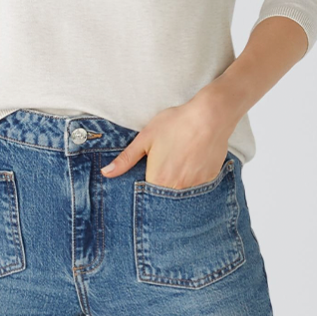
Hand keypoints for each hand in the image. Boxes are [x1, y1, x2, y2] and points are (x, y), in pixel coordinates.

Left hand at [100, 88, 232, 188]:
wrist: (210, 117)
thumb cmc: (176, 124)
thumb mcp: (146, 138)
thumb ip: (125, 159)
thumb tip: (106, 173)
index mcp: (158, 179)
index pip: (146, 196)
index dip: (144, 191)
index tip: (146, 181)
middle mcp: (177, 188)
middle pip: (164, 199)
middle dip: (160, 191)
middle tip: (164, 169)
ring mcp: (195, 186)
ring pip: (181, 194)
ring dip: (176, 186)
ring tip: (177, 166)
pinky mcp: (209, 180)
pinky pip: (197, 189)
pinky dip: (192, 181)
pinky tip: (191, 164)